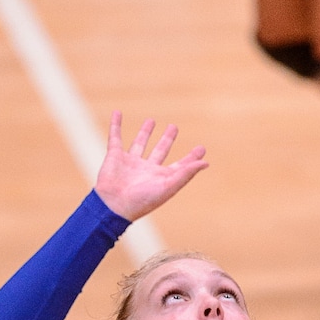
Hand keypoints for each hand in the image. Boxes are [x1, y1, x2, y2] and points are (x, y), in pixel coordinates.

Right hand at [94, 111, 208, 221]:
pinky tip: (117, 113)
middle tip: (173, 127)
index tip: (201, 148)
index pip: (180, 165)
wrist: (113, 206)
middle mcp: (147, 169)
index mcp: (161, 178)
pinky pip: (115, 138)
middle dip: (167, 139)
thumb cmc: (142, 200)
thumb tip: (206, 163)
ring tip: (151, 120)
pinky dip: (115, 125)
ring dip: (145, 132)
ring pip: (140, 143)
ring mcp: (130, 163)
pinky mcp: (115, 157)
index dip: (191, 158)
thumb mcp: (168, 186)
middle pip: (160, 151)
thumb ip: (186, 174)